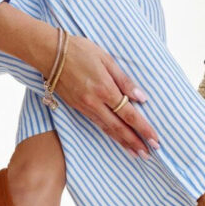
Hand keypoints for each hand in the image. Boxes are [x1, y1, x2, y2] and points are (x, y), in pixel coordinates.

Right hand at [54, 35, 158, 157]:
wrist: (50, 53)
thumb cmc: (80, 51)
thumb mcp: (106, 59)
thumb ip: (124, 80)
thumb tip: (142, 97)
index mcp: (105, 88)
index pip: (129, 114)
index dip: (143, 128)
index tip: (155, 139)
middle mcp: (95, 102)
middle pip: (119, 127)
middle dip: (135, 142)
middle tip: (149, 155)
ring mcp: (84, 107)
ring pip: (107, 129)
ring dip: (123, 142)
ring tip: (135, 153)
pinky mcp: (77, 108)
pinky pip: (97, 124)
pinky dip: (109, 134)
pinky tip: (117, 139)